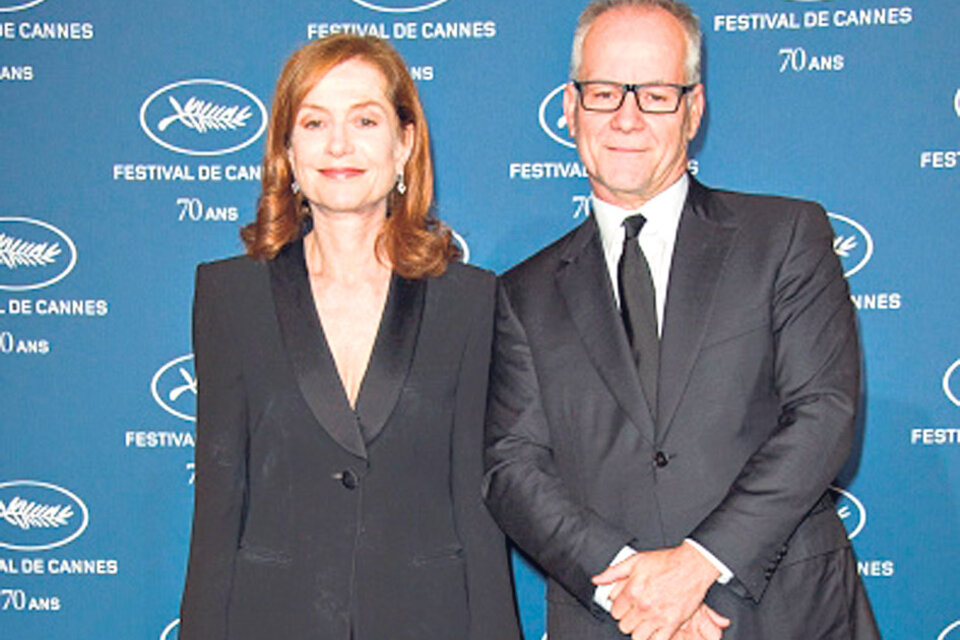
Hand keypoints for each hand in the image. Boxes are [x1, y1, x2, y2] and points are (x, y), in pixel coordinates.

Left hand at [592, 542, 720, 638]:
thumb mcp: (636, 560)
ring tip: (644, 622)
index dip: (619, 608)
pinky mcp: (672, 624)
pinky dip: (654, 638)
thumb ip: (614, 572)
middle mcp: (643, 606)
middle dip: (628, 619)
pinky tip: (655, 630)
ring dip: (639, 631)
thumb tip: (597, 580)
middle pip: (624, 626)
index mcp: (632, 591)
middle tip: (635, 613)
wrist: (692, 566)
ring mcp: (658, 617)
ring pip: (637, 637)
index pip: (614, 611)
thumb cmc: (666, 562)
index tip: (625, 605)